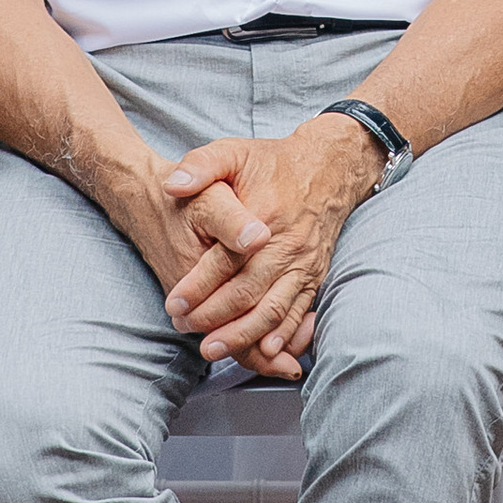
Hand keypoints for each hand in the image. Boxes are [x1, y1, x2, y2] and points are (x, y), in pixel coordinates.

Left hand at [159, 117, 384, 374]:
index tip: (174, 305)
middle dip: (215, 317)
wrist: (329, 167)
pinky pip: (299, 311)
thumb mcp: (233, 151)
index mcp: (264, 214)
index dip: (198, 286)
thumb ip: (201, 165)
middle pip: (248, 290)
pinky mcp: (315, 274)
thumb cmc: (273, 163)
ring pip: (274, 308)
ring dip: (244, 334)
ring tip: (214, 349)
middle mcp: (287, 243)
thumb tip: (173, 185)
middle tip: (185, 329)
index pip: (226, 259)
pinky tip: (266, 351)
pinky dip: (284, 334)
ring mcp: (304, 262)